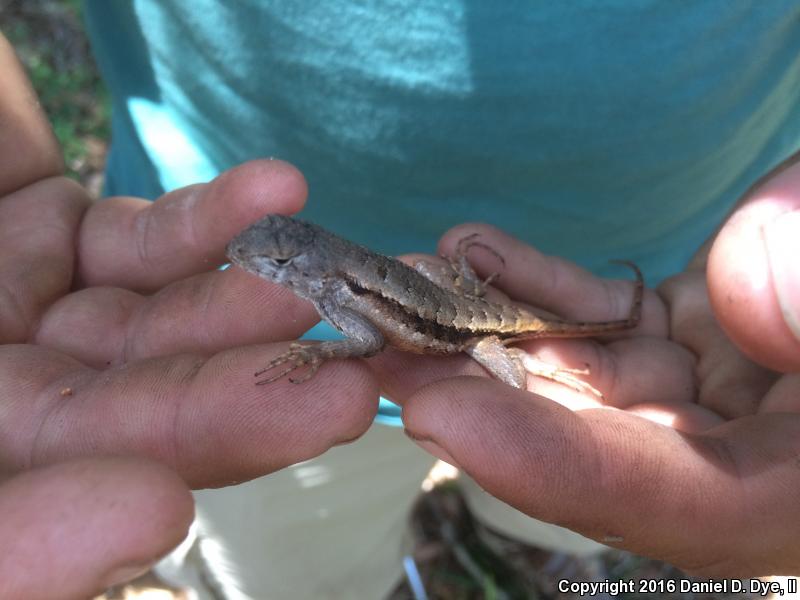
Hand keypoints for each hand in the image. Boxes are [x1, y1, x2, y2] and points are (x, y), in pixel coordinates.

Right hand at [0, 37, 377, 597]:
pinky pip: (148, 243)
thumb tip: (98, 517)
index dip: (48, 545)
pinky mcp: (57, 237)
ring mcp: (23, 324)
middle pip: (106, 433)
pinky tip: (277, 193)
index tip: (148, 511)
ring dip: (236, 316)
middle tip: (334, 404)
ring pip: (150, 336)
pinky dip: (211, 223)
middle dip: (215, 421)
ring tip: (312, 297)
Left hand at [379, 177, 799, 575]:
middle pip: (596, 441)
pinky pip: (597, 315)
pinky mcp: (682, 331)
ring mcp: (704, 389)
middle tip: (378, 354)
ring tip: (406, 285)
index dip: (560, 472)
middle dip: (480, 399)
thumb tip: (751, 290)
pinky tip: (473, 246)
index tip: (447, 423)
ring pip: (581, 372)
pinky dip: (539, 284)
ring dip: (488, 329)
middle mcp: (741, 451)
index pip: (677, 503)